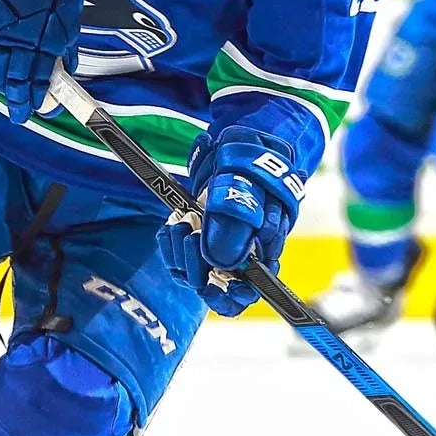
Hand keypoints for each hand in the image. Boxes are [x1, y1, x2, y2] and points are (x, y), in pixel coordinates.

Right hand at [0, 0, 81, 124]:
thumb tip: (69, 68)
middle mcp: (13, 40)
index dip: (31, 101)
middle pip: (9, 81)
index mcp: (40, 40)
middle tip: (17, 108)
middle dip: (14, 98)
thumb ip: (66, 43)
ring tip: (3, 85)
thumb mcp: (66, 11)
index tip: (29, 113)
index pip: (34, 81)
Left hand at [155, 127, 302, 316]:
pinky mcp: (200, 235)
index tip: (208, 285)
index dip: (229, 296)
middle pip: (217, 285)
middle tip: (188, 231)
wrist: (242, 140)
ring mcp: (220, 244)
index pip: (249, 290)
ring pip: (194, 269)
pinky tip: (174, 221)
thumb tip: (218, 260)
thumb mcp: (244, 180)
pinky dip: (171, 239)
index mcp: (265, 248)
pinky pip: (179, 252)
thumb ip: (235, 218)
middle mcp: (243, 252)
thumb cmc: (252, 160)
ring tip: (181, 221)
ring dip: (180, 250)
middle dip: (195, 265)